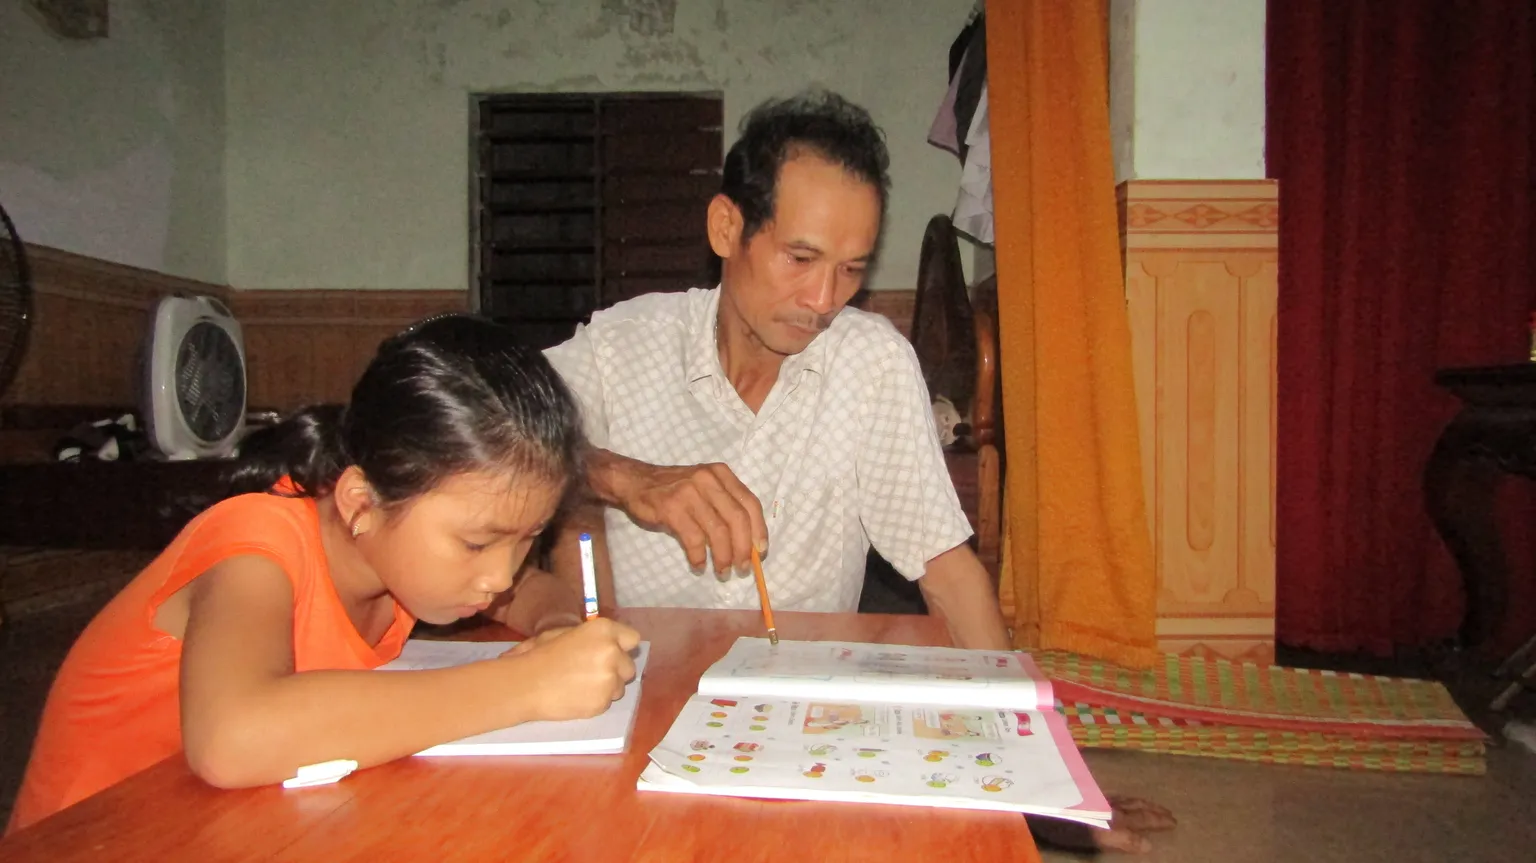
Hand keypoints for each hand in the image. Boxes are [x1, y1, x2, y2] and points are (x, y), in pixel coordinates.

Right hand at [501, 618, 640, 721]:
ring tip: (581, 685)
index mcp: (603, 630)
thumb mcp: (562, 633)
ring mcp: (610, 679)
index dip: (622, 646)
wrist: (524, 684)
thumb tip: (604, 641)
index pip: (632, 638)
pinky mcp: (603, 702)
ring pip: (620, 686)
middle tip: (592, 671)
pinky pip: (608, 702)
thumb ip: (589, 636)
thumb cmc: (538, 654)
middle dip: (616, 669)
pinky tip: (576, 696)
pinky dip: (596, 700)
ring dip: (607, 686)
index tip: (612, 652)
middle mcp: (613, 652)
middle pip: (629, 665)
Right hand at [612, 460, 766, 576]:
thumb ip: (725, 506)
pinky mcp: (672, 508)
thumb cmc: (675, 489)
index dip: (759, 529)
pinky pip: (693, 539)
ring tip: (722, 572)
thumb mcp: (704, 487)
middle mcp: (708, 480)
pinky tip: (698, 565)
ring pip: (718, 532)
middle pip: (737, 519)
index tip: (760, 551)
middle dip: (743, 548)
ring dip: (723, 558)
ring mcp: (689, 493)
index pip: (750, 502)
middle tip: (742, 568)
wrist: (636, 482)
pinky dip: (699, 557)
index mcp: (721, 474)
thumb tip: (748, 544)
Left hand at [1026, 796, 1176, 854]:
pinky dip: (1120, 796)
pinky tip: (1113, 797)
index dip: (1157, 821)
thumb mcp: (1097, 836)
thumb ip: (1122, 839)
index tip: (1174, 821)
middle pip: (1134, 806)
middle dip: (1152, 810)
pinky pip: (1109, 793)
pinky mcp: (1081, 793)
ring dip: (1138, 802)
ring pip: (1122, 798)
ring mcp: (1094, 797)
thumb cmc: (1064, 824)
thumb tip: (1148, 846)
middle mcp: (1107, 803)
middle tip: (1169, 812)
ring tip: (1148, 804)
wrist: (1035, 803)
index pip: (1141, 818)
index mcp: (1114, 815)